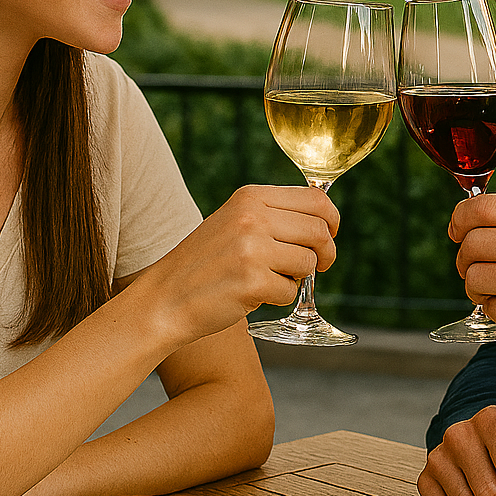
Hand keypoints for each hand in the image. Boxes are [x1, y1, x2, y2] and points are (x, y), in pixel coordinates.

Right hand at [136, 184, 338, 346]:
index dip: (331, 221)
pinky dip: (278, 298)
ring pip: (308, 263)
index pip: (315, 200)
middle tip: (318, 266)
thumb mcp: (234, 222)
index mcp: (250, 197)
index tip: (329, 235)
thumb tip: (325, 218)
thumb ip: (273, 215)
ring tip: (269, 278)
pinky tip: (253, 295)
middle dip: (325, 253)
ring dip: (297, 277)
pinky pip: (291, 292)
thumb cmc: (205, 263)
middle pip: (319, 231)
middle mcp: (252, 217)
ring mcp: (252, 249)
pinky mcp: (252, 282)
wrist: (164, 298)